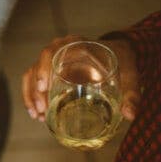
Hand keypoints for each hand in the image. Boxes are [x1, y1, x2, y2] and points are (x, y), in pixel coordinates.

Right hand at [22, 35, 139, 120]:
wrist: (117, 55)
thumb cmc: (121, 62)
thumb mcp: (129, 74)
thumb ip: (131, 93)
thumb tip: (130, 114)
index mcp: (76, 45)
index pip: (51, 52)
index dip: (43, 69)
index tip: (43, 87)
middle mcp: (59, 50)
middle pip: (37, 66)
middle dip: (35, 90)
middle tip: (43, 110)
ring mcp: (52, 60)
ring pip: (31, 75)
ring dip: (30, 96)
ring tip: (38, 116)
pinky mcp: (48, 70)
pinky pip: (32, 81)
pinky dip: (30, 97)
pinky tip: (35, 113)